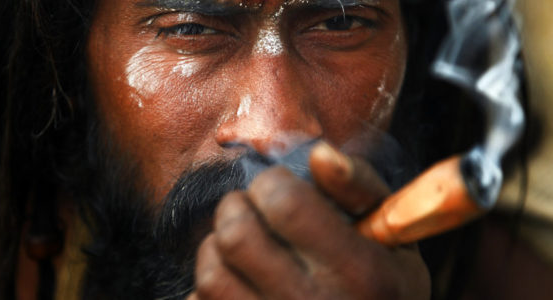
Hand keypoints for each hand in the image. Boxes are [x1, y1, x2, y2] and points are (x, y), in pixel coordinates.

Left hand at [188, 141, 430, 299]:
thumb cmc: (384, 289)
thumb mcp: (393, 238)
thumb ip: (360, 187)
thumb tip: (319, 153)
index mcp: (361, 272)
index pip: (285, 204)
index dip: (272, 183)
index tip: (280, 188)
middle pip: (237, 235)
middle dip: (236, 208)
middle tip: (253, 212)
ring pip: (211, 274)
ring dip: (217, 248)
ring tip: (242, 247)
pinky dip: (210, 288)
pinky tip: (238, 283)